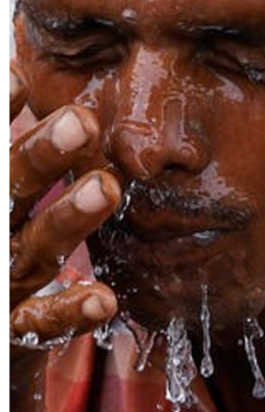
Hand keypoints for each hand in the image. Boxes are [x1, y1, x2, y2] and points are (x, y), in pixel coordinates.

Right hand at [10, 62, 120, 411]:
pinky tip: (103, 298)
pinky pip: (38, 325)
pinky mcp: (5, 338)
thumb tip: (13, 75)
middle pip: (5, 192)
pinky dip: (68, 310)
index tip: (16, 72)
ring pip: (30, 251)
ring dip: (68, 220)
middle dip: (39, 157)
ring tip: (107, 188)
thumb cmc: (2, 268)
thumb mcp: (5, 205)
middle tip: (82, 120)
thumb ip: (17, 165)